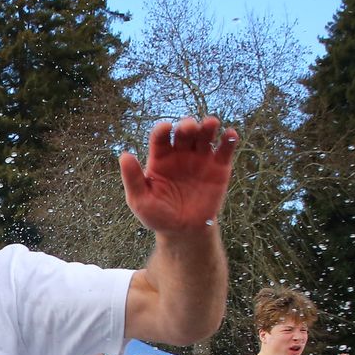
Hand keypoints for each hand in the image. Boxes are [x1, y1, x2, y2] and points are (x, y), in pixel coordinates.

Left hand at [118, 116, 238, 234]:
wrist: (183, 231)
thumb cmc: (158, 215)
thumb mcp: (140, 200)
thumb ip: (132, 179)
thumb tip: (124, 155)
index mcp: (160, 158)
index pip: (160, 137)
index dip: (162, 129)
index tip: (165, 128)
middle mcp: (181, 153)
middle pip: (185, 132)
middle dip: (187, 126)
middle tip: (190, 128)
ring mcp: (201, 159)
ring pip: (205, 135)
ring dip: (208, 126)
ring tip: (211, 123)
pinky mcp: (219, 168)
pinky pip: (225, 149)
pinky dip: (229, 139)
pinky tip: (230, 134)